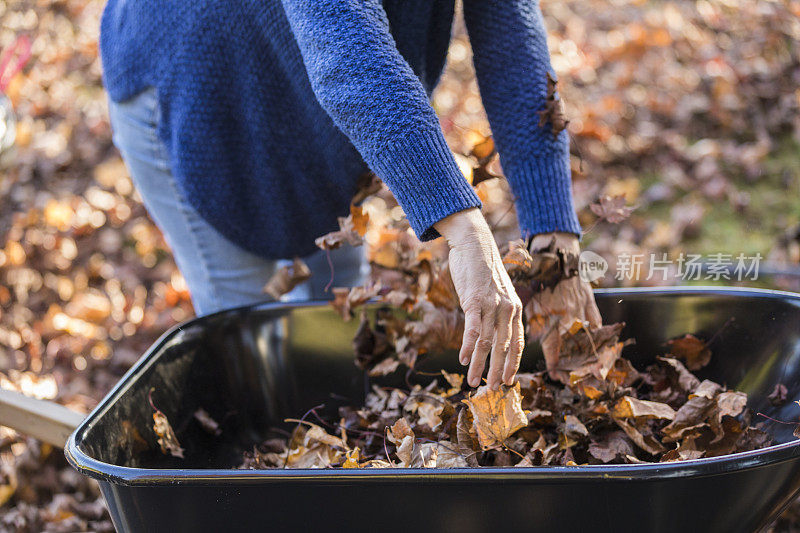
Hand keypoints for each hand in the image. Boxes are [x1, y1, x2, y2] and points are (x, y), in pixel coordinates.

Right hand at [434, 208, 523, 388]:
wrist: (474, 242)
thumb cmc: (483, 268)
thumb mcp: (496, 291)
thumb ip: (496, 311)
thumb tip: (489, 331)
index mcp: (514, 308)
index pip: (518, 342)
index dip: (513, 364)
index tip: (509, 381)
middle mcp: (507, 308)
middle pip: (504, 347)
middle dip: (499, 372)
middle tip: (493, 390)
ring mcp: (491, 304)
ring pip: (487, 342)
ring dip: (480, 365)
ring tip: (473, 382)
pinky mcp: (474, 300)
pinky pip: (473, 329)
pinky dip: (469, 347)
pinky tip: (464, 360)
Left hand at [526, 232, 601, 374]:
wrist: (556, 256)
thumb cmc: (539, 279)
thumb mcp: (530, 302)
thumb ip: (533, 322)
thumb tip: (530, 340)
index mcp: (552, 316)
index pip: (553, 346)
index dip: (554, 362)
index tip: (554, 374)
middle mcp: (570, 316)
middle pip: (575, 347)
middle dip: (574, 366)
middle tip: (572, 379)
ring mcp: (583, 309)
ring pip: (590, 337)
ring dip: (592, 355)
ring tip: (595, 372)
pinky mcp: (590, 302)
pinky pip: (598, 323)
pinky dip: (601, 335)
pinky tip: (602, 347)